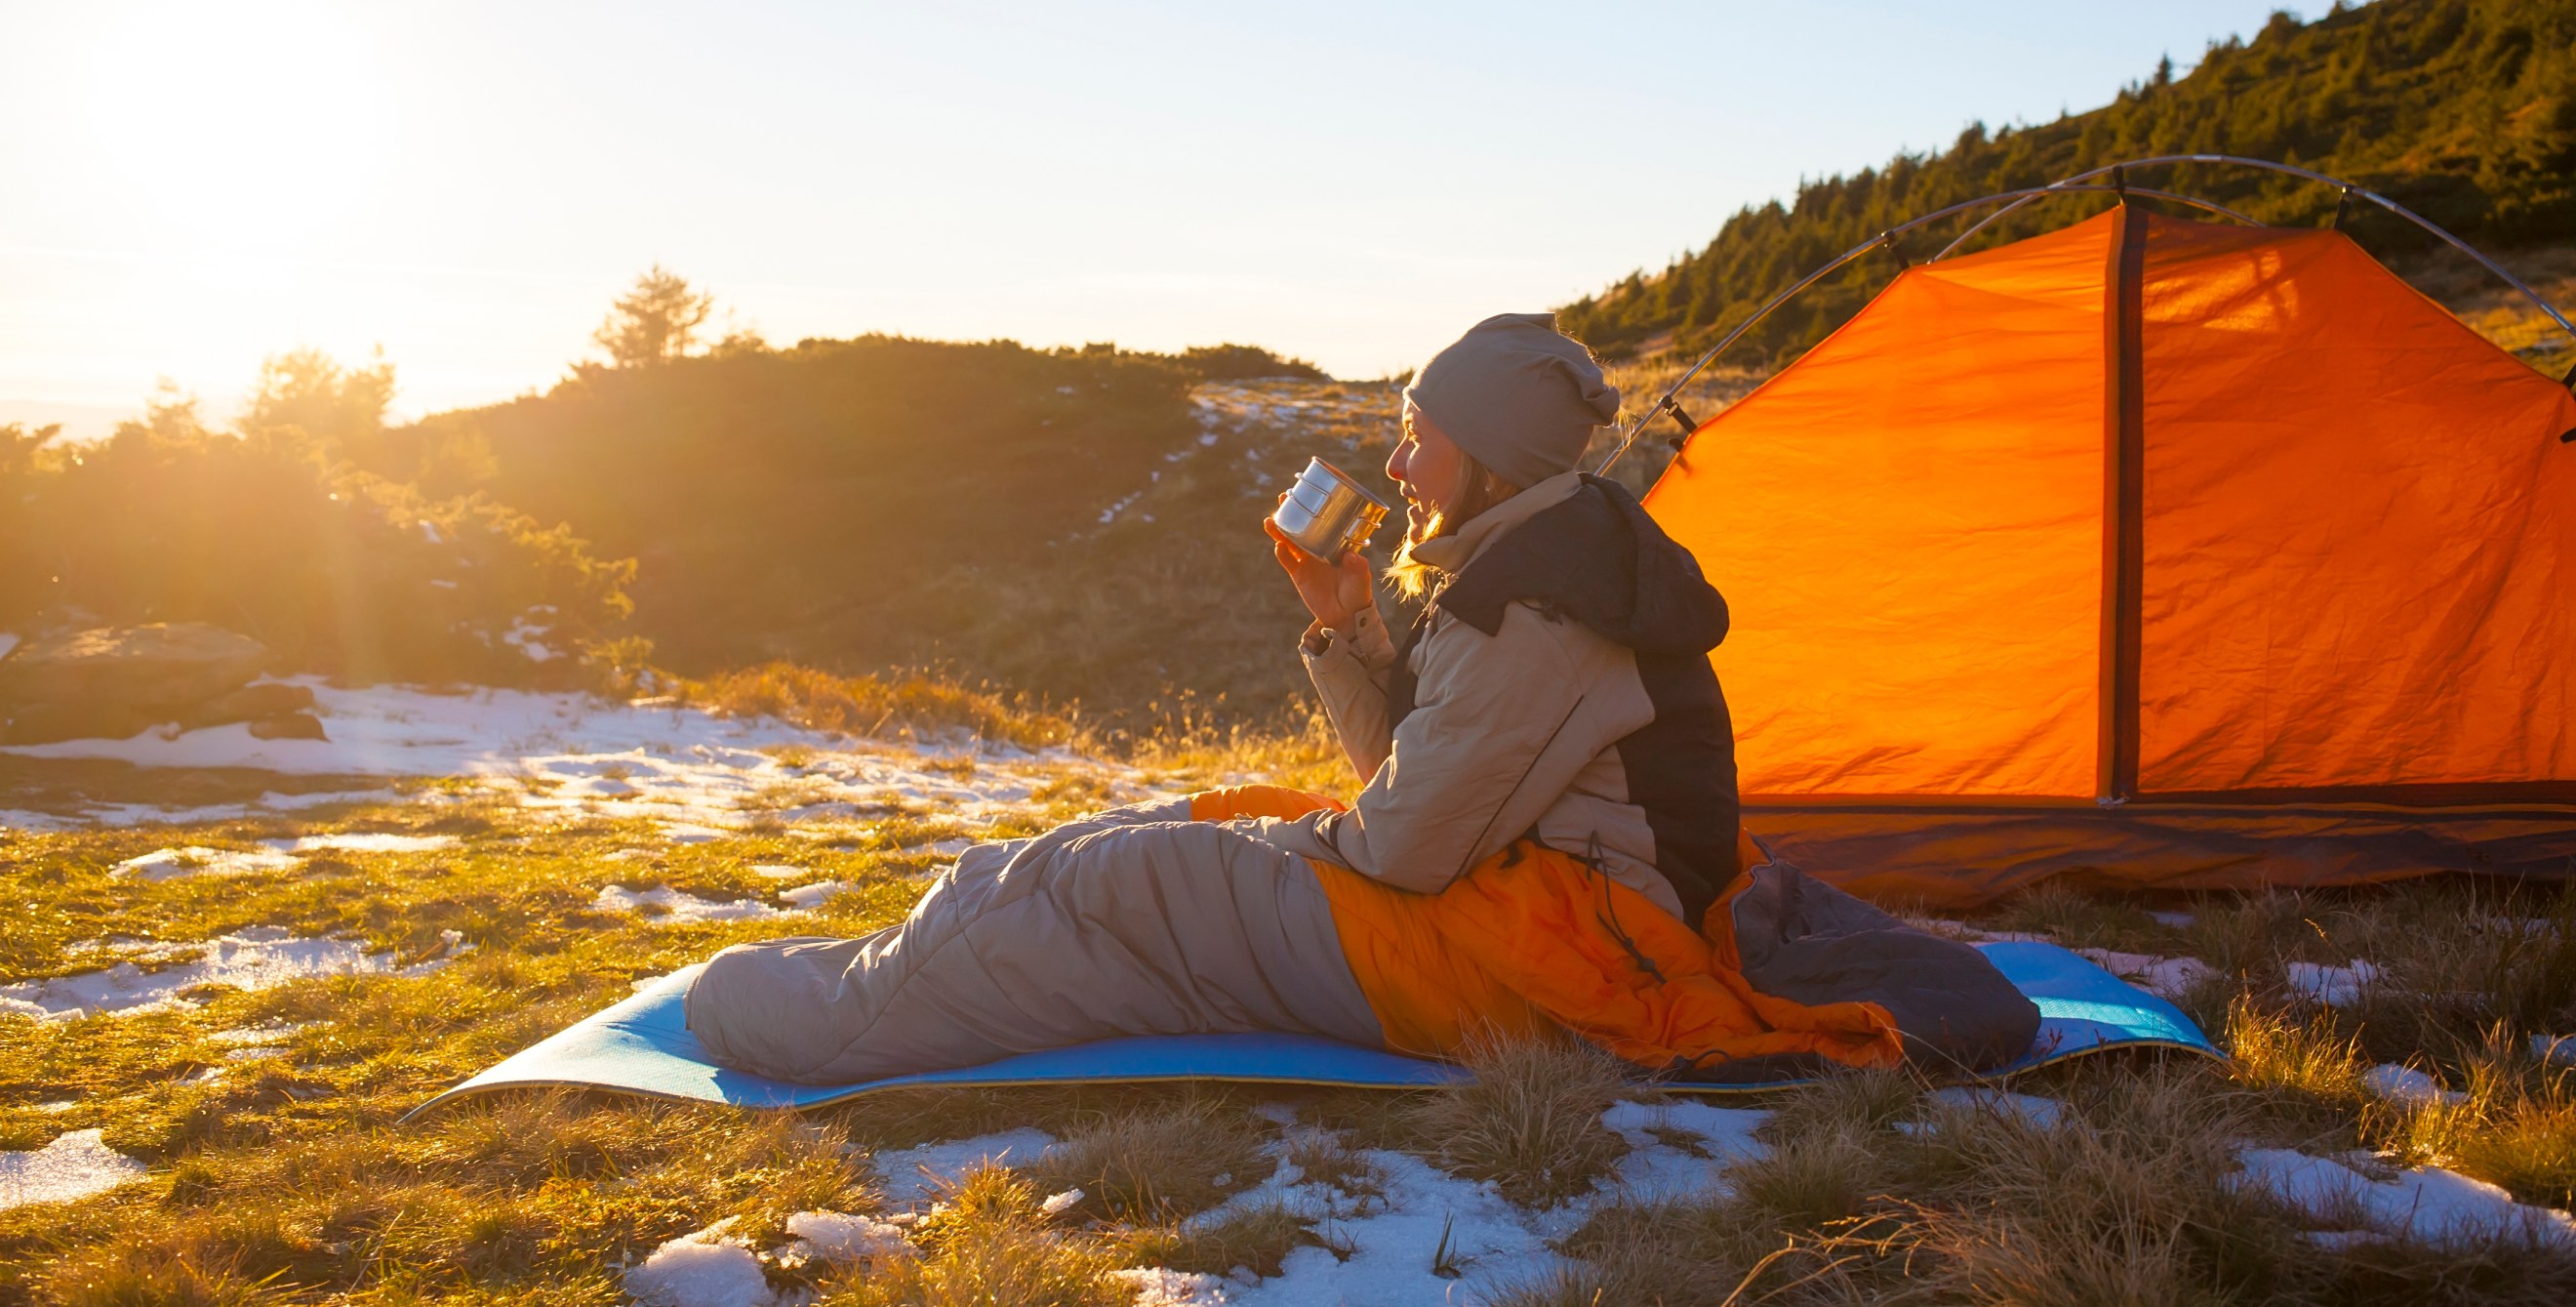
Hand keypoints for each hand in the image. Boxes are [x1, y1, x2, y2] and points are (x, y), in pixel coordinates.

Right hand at [1265, 500, 1373, 630]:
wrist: (1345, 616)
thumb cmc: (1357, 593)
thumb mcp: (1361, 578)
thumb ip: (1358, 567)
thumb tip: (1351, 556)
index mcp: (1334, 545)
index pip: (1323, 523)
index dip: (1314, 510)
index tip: (1308, 495)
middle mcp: (1319, 549)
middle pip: (1302, 528)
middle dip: (1292, 513)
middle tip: (1283, 498)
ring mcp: (1307, 561)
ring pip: (1290, 542)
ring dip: (1280, 531)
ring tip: (1271, 521)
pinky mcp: (1299, 575)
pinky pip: (1288, 561)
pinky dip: (1283, 554)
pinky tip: (1279, 546)